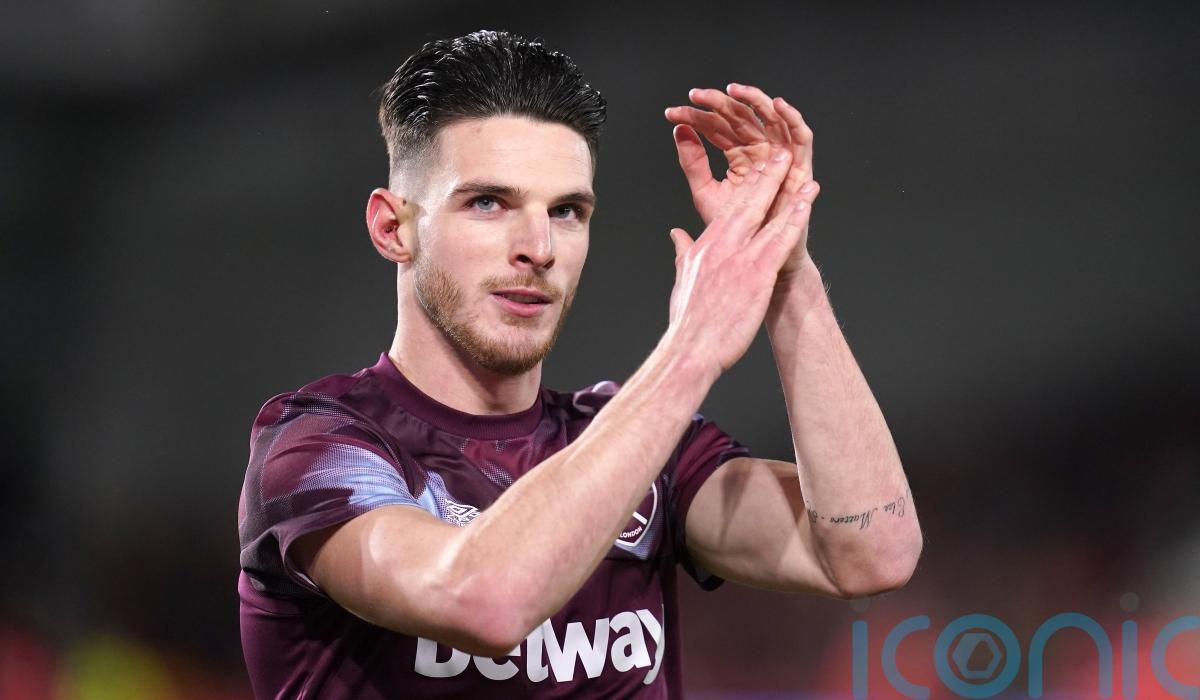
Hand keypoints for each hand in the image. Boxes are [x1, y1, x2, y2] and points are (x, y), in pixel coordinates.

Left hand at [665, 84, 817, 279]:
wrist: (756, 259)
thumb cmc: (734, 230)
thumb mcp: (706, 191)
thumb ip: (693, 162)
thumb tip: (679, 131)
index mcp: (738, 156)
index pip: (717, 127)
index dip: (696, 116)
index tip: (672, 113)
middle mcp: (761, 152)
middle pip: (742, 118)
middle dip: (719, 103)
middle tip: (696, 96)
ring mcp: (782, 158)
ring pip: (772, 120)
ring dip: (756, 100)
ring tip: (735, 90)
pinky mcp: (802, 168)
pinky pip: (802, 137)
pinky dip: (793, 118)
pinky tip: (778, 104)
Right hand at [665, 145, 819, 378]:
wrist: (689, 349)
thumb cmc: (688, 322)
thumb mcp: (683, 279)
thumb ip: (682, 252)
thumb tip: (677, 235)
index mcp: (705, 246)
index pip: (729, 209)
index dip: (747, 188)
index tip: (757, 171)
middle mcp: (722, 245)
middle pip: (748, 203)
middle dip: (767, 177)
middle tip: (781, 155)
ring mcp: (740, 257)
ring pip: (767, 215)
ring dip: (787, 190)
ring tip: (803, 170)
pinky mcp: (756, 273)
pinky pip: (781, 239)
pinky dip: (795, 217)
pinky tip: (807, 201)